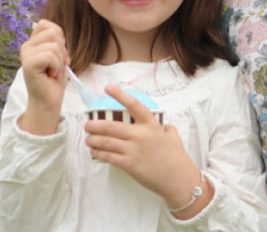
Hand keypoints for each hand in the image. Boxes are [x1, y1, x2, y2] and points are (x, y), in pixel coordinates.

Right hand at [18, 19, 67, 134]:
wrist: (49, 100)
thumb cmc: (54, 79)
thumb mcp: (58, 55)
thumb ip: (55, 41)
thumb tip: (59, 35)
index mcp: (32, 42)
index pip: (46, 24)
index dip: (59, 36)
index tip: (59, 53)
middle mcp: (26, 46)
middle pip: (53, 33)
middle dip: (62, 51)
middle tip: (56, 66)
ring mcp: (26, 55)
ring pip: (54, 46)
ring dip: (59, 61)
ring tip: (53, 72)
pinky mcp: (28, 64)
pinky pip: (50, 56)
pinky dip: (56, 67)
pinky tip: (50, 75)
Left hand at [84, 85, 212, 217]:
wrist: (178, 180)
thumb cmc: (177, 158)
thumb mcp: (174, 138)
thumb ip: (167, 129)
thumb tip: (165, 126)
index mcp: (152, 125)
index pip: (133, 105)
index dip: (119, 95)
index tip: (108, 88)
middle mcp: (141, 135)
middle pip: (111, 126)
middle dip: (94, 124)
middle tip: (88, 125)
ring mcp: (134, 150)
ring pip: (106, 141)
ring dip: (93, 140)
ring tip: (88, 139)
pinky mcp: (129, 165)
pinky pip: (108, 157)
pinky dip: (98, 153)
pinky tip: (94, 152)